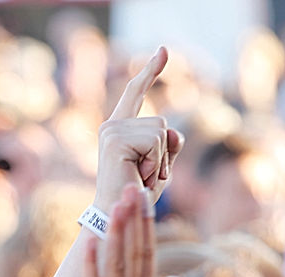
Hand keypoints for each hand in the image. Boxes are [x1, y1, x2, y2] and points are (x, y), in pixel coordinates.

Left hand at [78, 185, 175, 276]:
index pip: (148, 256)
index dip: (146, 227)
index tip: (144, 201)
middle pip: (135, 252)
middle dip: (134, 219)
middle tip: (132, 187)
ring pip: (117, 264)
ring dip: (116, 232)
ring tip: (117, 202)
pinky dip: (92, 264)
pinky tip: (92, 240)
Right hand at [94, 48, 183, 210]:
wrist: (119, 218)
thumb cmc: (137, 196)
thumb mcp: (161, 167)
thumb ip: (169, 146)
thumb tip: (173, 132)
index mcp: (120, 128)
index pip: (136, 93)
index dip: (151, 71)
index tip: (164, 49)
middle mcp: (112, 125)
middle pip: (162, 122)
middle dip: (164, 155)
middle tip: (145, 176)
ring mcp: (111, 130)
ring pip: (161, 131)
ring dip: (160, 161)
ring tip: (142, 176)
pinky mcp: (115, 139)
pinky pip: (156, 141)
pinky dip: (156, 163)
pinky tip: (140, 175)